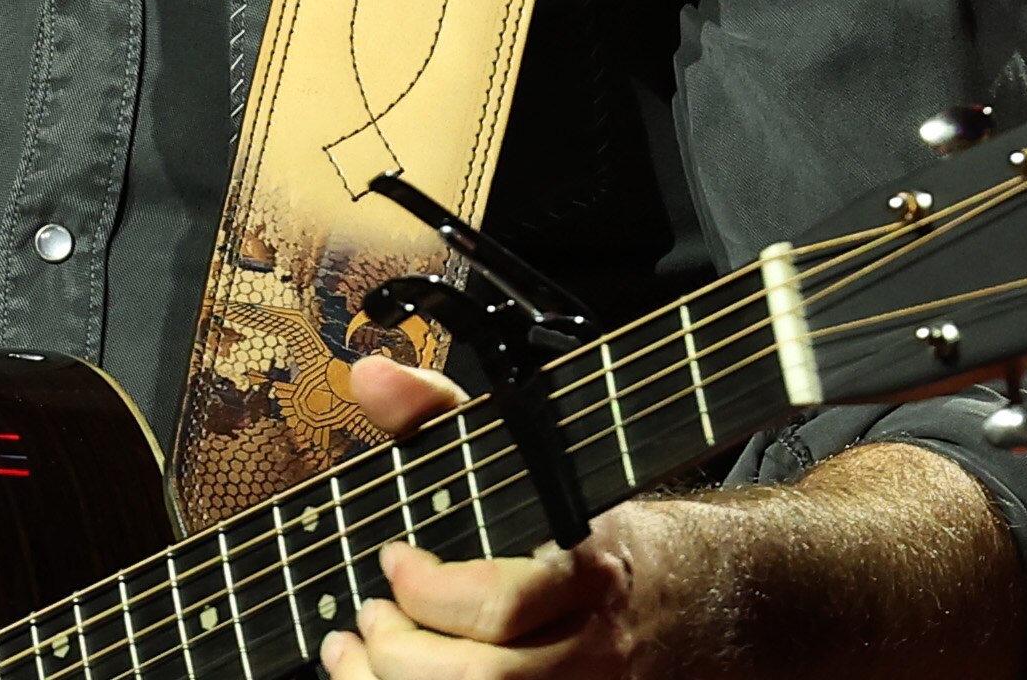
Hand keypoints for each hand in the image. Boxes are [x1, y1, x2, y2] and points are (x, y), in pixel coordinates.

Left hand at [327, 355, 665, 678]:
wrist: (672, 599)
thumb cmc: (574, 524)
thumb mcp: (519, 458)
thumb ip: (437, 414)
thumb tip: (370, 375)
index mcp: (583, 571)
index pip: (503, 604)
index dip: (429, 593)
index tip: (392, 558)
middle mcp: (587, 650)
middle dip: (398, 653)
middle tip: (366, 618)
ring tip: (354, 654)